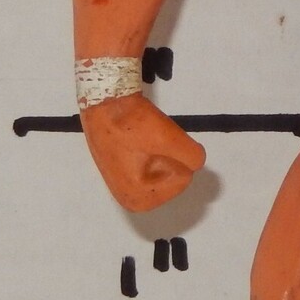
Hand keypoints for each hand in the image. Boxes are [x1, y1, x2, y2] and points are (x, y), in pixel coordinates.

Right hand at [80, 93, 205, 210]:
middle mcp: (131, 200)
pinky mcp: (123, 171)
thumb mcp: (170, 138)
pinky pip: (156, 160)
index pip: (184, 177)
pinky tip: (138, 139)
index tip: (151, 142)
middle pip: (176, 174)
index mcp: (139, 200)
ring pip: (168, 166)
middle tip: (145, 139)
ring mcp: (126, 185)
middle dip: (168, 154)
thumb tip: (196, 161)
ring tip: (141, 138)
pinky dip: (154, 148)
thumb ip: (193, 156)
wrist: (103, 100)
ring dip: (162, 149)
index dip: (175, 155)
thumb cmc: (131, 122)